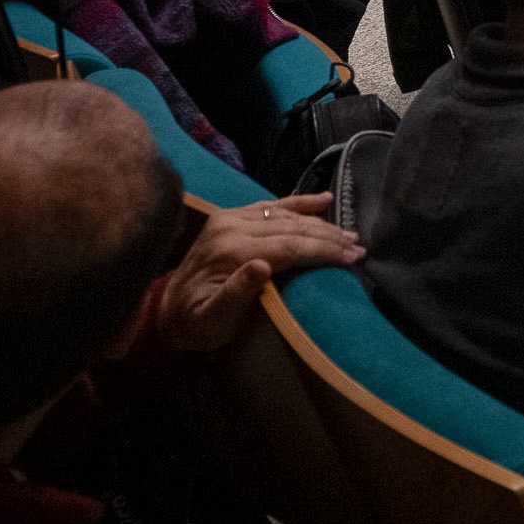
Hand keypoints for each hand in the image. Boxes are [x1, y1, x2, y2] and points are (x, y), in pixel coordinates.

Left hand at [155, 194, 361, 351]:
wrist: (164, 312)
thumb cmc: (195, 324)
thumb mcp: (212, 320)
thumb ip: (235, 294)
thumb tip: (262, 266)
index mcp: (229, 249)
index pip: (289, 245)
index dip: (323, 250)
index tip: (352, 258)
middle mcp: (229, 226)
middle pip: (292, 227)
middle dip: (329, 237)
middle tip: (359, 247)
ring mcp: (229, 218)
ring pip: (286, 215)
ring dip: (321, 223)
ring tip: (350, 234)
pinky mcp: (230, 217)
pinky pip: (271, 206)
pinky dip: (299, 202)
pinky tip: (323, 199)